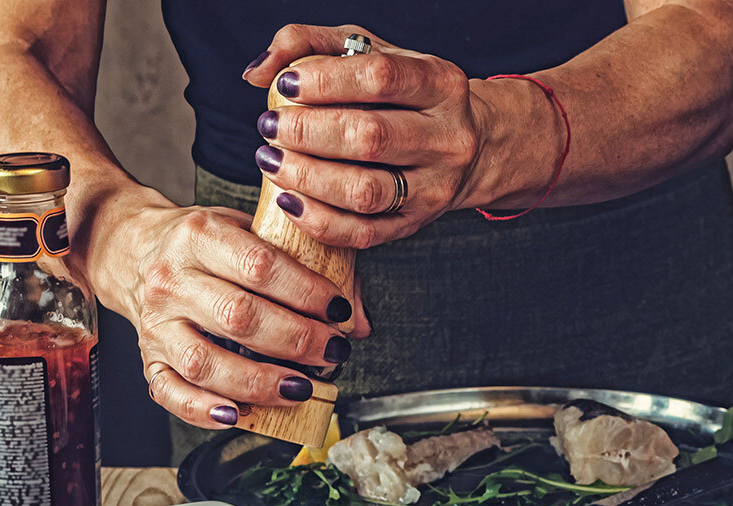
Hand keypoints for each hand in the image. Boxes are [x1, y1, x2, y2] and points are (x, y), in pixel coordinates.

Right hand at [88, 187, 369, 428]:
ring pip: (205, 362)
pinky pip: (170, 392)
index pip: (259, 265)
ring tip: (300, 388)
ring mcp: (156, 323)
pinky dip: (203, 410)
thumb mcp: (253, 232)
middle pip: (238, 316)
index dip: (306, 292)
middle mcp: (172, 280)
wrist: (133, 249)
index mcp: (200, 236)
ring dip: (259, 382)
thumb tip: (358, 321)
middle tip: (332, 352)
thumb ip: (308, 267)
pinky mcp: (147, 358)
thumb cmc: (206, 245)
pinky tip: (238, 416)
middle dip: (295, 340)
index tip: (338, 310)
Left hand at [243, 25, 487, 248]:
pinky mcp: (416, 224)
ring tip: (272, 162)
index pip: (380, 78)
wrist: (471, 148)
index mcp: (441, 84)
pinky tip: (289, 200)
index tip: (285, 86)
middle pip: (370, 138)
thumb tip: (260, 71)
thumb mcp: (371, 53)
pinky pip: (364, 233)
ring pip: (365, 191)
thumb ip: (310, 44)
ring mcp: (435, 187)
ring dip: (308, 178)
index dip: (325, 82)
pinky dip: (319, 221)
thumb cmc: (405, 94)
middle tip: (271, 127)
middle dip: (307, 133)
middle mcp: (447, 138)